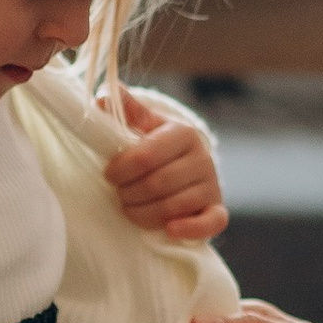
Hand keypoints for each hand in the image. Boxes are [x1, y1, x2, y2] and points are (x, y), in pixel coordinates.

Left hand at [103, 91, 227, 241]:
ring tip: (129, 208)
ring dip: (142, 213)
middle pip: (157, 184)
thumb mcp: (144, 125)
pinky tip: (169, 229)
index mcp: (183, 133)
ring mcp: (212, 186)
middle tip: (118, 193)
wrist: (188, 167)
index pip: (146, 156)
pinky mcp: (217, 210)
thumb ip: (126, 110)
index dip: (120, 169)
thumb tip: (105, 93)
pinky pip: (210, 223)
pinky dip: (188, 228)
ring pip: (173, 206)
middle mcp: (202, 158)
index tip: (108, 174)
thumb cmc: (159, 147)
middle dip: (129, 193)